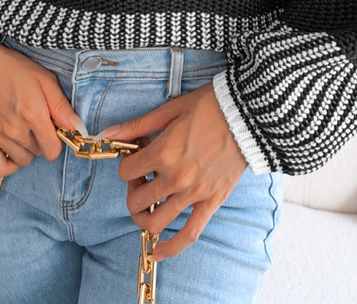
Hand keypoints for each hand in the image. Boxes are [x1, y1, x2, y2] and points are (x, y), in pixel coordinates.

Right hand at [0, 40, 86, 178]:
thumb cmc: (11, 68)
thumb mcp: (43, 79)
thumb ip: (61, 106)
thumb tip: (78, 127)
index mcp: (33, 114)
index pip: (53, 150)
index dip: (57, 140)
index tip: (53, 129)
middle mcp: (14, 130)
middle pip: (39, 153)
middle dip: (42, 141)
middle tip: (35, 123)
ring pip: (22, 160)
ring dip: (26, 150)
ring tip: (22, 131)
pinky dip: (8, 165)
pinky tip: (11, 150)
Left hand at [98, 82, 247, 260]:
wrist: (248, 114)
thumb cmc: (210, 106)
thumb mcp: (171, 109)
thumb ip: (137, 125)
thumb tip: (107, 133)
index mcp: (164, 152)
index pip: (126, 172)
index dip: (127, 162)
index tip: (137, 152)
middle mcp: (176, 178)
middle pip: (136, 200)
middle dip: (133, 187)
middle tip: (142, 174)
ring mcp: (195, 193)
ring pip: (155, 222)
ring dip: (144, 216)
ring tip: (148, 202)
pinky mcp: (212, 201)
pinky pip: (190, 234)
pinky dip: (171, 248)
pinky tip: (158, 251)